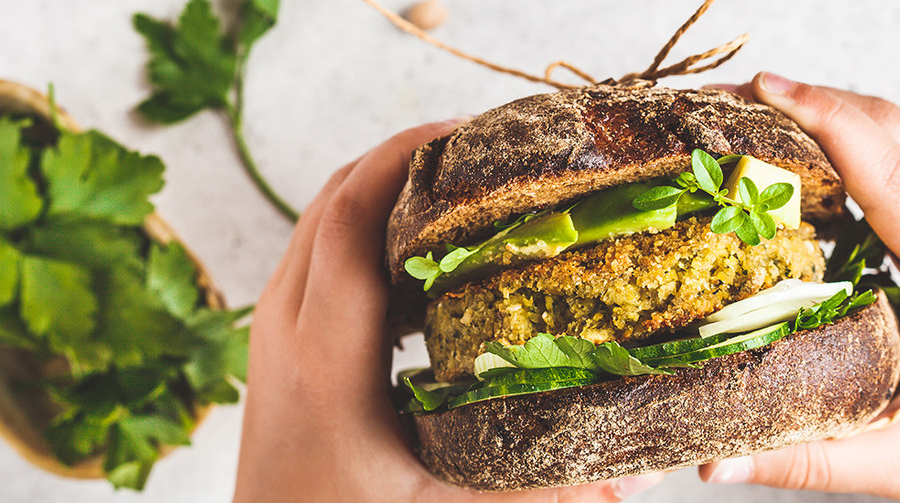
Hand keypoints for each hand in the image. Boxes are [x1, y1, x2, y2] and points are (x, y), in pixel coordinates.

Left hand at [232, 119, 663, 501]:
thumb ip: (533, 488)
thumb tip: (627, 479)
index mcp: (327, 354)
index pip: (352, 216)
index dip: (404, 158)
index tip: (468, 133)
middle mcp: (287, 322)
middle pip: (334, 196)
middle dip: (402, 156)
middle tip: (482, 150)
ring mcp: (272, 325)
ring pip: (321, 217)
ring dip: (381, 185)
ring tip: (459, 185)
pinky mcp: (276, 335)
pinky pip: (317, 250)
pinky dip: (364, 224)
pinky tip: (421, 249)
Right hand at [699, 73, 899, 501]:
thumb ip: (808, 459)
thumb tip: (712, 460)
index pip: (895, 178)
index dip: (827, 124)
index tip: (762, 92)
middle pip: (894, 130)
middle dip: (810, 102)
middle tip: (727, 101)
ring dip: (827, 111)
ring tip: (748, 115)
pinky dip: (847, 137)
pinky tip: (795, 153)